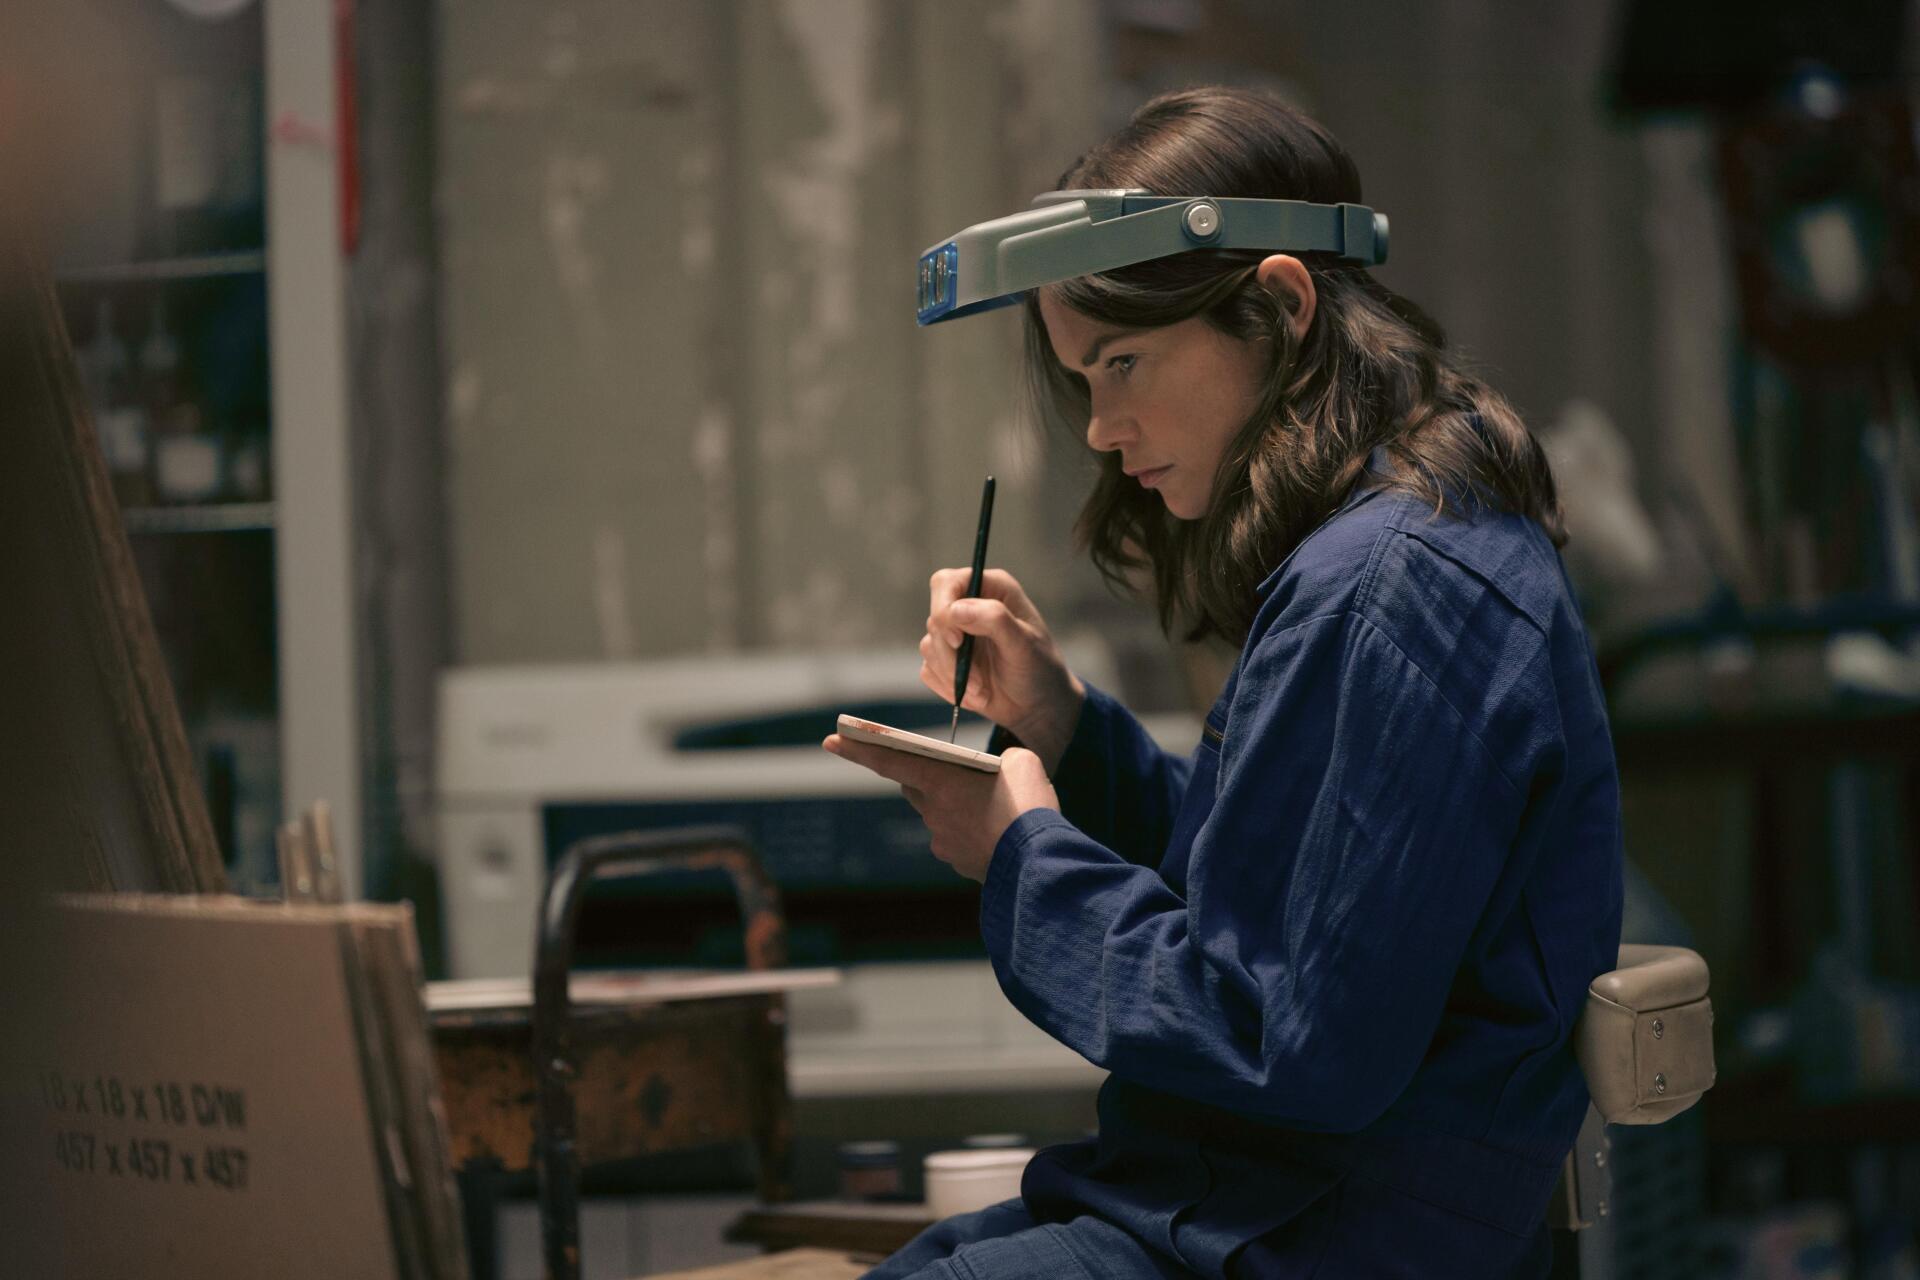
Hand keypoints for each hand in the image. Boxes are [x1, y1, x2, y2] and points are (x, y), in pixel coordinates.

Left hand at [821, 737, 1056, 882]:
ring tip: (995, 806)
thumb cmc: (1029, 805)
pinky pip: (958, 841)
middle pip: (917, 788)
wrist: (1041, 861)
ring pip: (940, 817)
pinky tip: (1000, 833)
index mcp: (938, 780)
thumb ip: (1004, 760)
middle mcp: (932, 811)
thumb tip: (1003, 771)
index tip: (831, 739)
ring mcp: (943, 841)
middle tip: (955, 773)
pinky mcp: (959, 863)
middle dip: (929, 779)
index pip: (888, 760)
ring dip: (958, 809)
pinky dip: (973, 834)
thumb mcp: (1023, 762)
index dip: (857, 748)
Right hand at [923, 568, 1085, 771]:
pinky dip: (948, 686)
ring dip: (953, 675)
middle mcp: (969, 606)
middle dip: (951, 654)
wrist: (1035, 706)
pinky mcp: (945, 659)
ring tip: (982, 689)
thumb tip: (955, 610)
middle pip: (935, 619)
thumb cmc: (1038, 668)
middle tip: (976, 679)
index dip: (943, 608)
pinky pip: (928, 669)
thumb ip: (994, 619)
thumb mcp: (1024, 644)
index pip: (946, 583)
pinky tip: (974, 693)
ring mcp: (954, 633)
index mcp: (990, 589)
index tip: (957, 640)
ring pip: (929, 646)